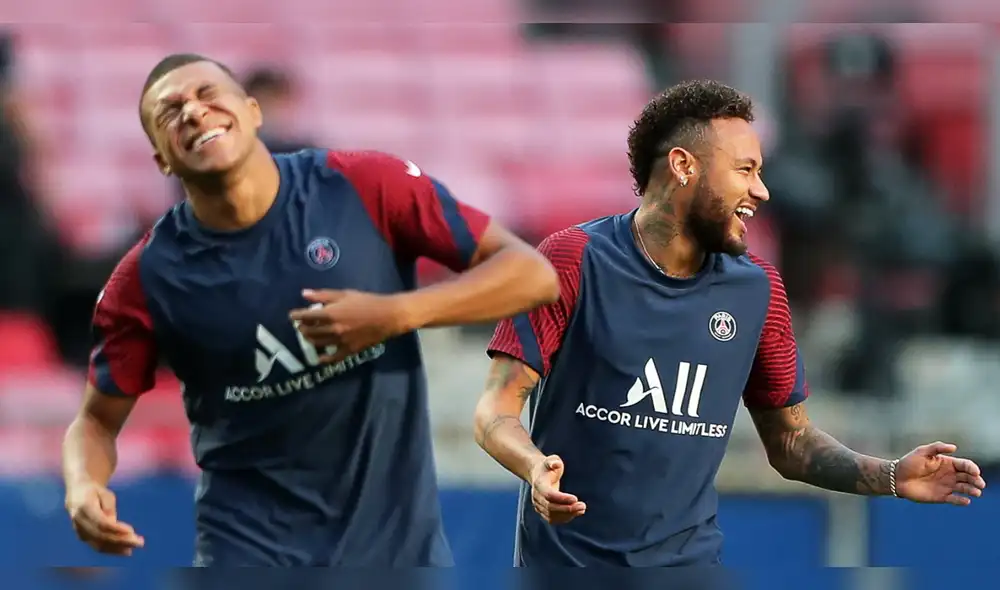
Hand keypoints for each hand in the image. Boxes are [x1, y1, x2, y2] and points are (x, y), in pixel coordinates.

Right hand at [65, 482, 143, 555]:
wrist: (77, 494)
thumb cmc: (95, 492)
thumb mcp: (105, 494)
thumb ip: (109, 508)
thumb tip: (113, 523)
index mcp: (84, 508)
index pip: (101, 523)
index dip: (116, 529)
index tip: (132, 531)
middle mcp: (79, 522)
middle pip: (101, 536)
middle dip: (121, 541)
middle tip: (139, 542)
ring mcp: (79, 532)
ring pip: (99, 545)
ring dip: (118, 548)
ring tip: (136, 546)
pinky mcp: (83, 538)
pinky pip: (98, 547)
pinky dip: (112, 550)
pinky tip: (125, 549)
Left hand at [289, 289, 411, 363]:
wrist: (388, 316)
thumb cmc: (367, 301)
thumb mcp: (345, 294)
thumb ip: (323, 295)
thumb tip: (304, 294)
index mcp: (331, 313)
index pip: (306, 316)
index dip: (296, 316)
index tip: (291, 316)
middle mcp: (333, 329)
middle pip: (310, 331)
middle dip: (302, 328)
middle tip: (300, 326)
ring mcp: (341, 341)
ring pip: (318, 343)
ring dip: (310, 340)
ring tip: (308, 337)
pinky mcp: (350, 349)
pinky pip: (333, 357)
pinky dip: (324, 358)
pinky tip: (320, 357)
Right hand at [530, 455, 586, 524]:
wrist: (538, 474)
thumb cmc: (548, 466)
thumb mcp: (551, 460)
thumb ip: (553, 461)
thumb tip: (556, 464)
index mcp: (539, 484)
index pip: (549, 495)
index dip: (562, 498)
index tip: (575, 498)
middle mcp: (536, 496)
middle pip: (550, 507)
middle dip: (567, 508)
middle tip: (583, 506)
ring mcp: (538, 505)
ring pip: (551, 515)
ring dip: (568, 514)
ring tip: (582, 509)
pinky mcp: (542, 511)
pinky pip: (552, 519)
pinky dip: (564, 518)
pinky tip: (576, 512)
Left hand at [895, 442, 986, 505]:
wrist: (896, 478)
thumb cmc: (909, 463)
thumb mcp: (922, 451)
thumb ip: (937, 447)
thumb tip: (954, 447)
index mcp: (948, 463)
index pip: (965, 465)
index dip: (972, 468)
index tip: (975, 471)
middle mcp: (950, 475)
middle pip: (968, 477)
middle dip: (976, 480)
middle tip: (980, 483)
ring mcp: (946, 486)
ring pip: (964, 488)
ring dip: (972, 490)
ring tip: (976, 492)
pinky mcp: (941, 497)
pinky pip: (955, 499)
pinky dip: (961, 500)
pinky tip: (966, 501)